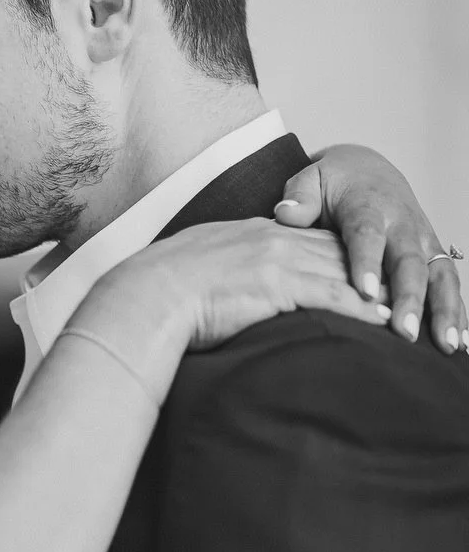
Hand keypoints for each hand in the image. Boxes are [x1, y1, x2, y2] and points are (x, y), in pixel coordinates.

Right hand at [126, 217, 391, 353]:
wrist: (148, 294)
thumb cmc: (161, 291)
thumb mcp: (197, 266)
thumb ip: (223, 269)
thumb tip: (224, 287)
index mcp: (252, 233)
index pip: (308, 240)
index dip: (340, 254)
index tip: (361, 267)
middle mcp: (271, 239)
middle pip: (334, 251)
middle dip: (369, 268)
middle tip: (399, 285)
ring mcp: (276, 258)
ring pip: (341, 271)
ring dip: (376, 289)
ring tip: (402, 307)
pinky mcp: (278, 284)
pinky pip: (332, 295)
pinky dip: (362, 307)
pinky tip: (382, 318)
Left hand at [274, 148, 466, 353]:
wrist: (367, 170)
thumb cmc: (334, 183)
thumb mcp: (310, 180)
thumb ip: (299, 197)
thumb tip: (286, 214)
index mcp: (368, 205)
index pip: (367, 234)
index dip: (368, 262)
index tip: (364, 291)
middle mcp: (402, 224)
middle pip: (410, 261)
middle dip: (410, 297)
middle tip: (405, 331)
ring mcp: (422, 240)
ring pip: (439, 275)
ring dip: (444, 311)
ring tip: (446, 346)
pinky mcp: (434, 255)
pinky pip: (449, 284)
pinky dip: (457, 313)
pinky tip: (460, 345)